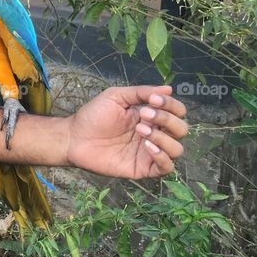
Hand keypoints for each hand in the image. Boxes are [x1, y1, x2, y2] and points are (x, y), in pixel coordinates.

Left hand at [65, 85, 187, 177]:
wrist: (75, 137)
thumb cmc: (93, 115)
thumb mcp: (116, 96)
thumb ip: (141, 92)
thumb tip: (169, 88)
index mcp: (151, 116)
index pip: (177, 112)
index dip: (171, 105)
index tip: (153, 100)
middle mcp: (155, 134)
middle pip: (181, 129)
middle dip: (167, 119)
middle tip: (144, 114)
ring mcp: (149, 152)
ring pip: (177, 149)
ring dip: (164, 137)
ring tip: (141, 130)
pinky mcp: (143, 168)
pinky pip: (166, 167)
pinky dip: (162, 156)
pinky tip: (147, 145)